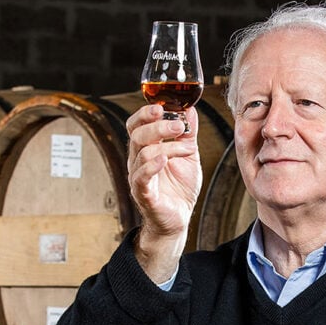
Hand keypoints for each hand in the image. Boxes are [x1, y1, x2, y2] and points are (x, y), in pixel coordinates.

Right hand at [125, 104, 200, 281]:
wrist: (179, 219)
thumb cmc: (180, 188)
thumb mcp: (188, 155)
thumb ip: (188, 134)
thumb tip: (190, 109)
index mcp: (145, 148)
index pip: (136, 125)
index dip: (144, 113)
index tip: (162, 106)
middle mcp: (137, 161)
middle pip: (137, 135)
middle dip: (158, 125)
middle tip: (179, 125)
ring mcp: (138, 178)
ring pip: (143, 153)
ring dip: (168, 147)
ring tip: (188, 148)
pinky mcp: (144, 194)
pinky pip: (141, 178)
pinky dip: (152, 166)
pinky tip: (164, 160)